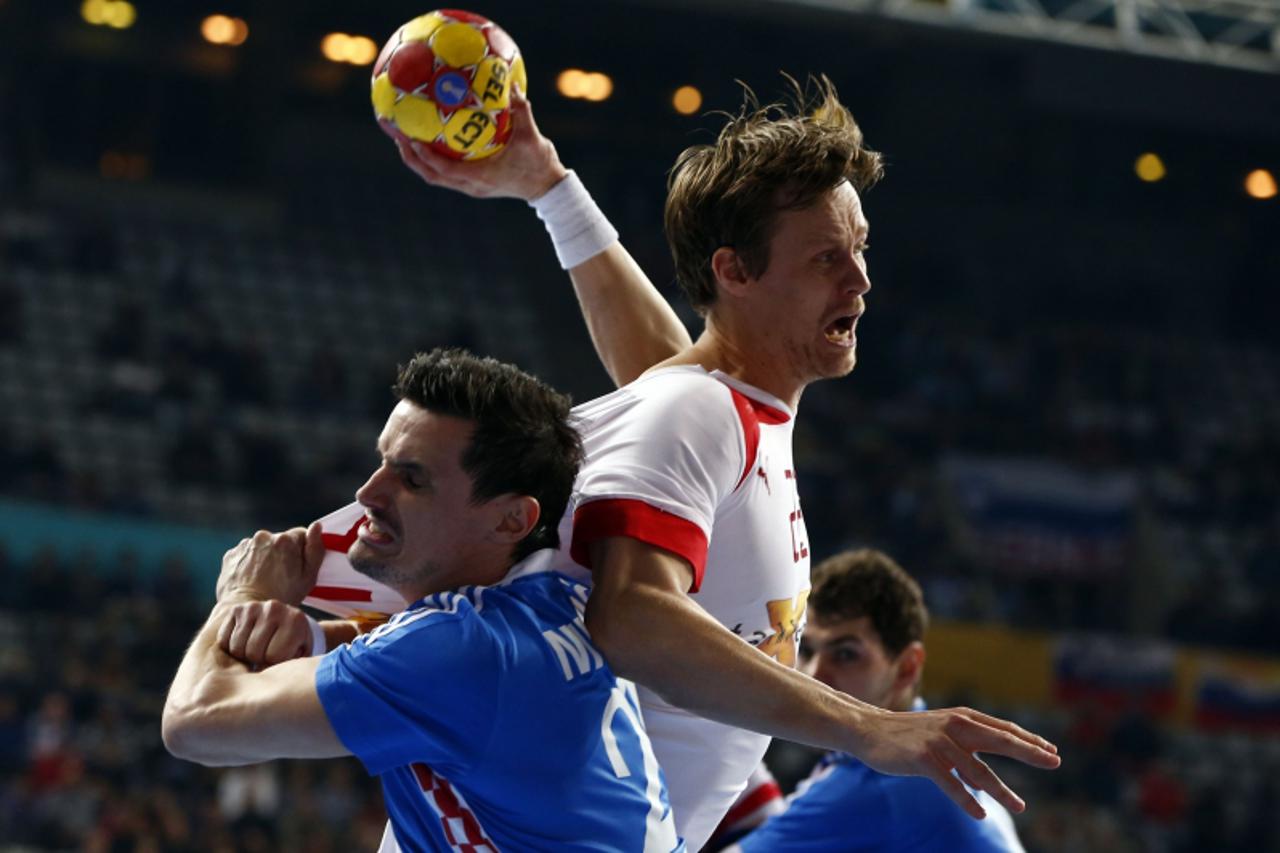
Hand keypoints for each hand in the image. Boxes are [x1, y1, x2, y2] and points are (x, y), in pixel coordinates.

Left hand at [215, 522, 324, 605]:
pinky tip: (252, 579)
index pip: (300, 535)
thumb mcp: (308, 577)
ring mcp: (245, 545)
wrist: (246, 608)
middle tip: (281, 577)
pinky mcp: (231, 554)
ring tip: (265, 580)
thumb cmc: (281, 596)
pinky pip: (245, 554)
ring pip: (262, 547)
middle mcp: (264, 536)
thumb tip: (316, 526)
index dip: (302, 552)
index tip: (297, 567)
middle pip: (280, 540)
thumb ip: (315, 549)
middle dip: (282, 554)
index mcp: (285, 539)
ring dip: (265, 558)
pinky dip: (249, 563)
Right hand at [217, 599, 313, 666]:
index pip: (274, 656)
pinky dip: (230, 647)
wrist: (280, 615)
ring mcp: (254, 607)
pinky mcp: (236, 609)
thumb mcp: (301, 652)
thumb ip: (292, 665)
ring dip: (243, 655)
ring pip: (236, 647)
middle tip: (264, 656)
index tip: (277, 661)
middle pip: (253, 652)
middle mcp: (275, 609)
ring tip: (256, 650)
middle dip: (258, 660)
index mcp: (296, 620)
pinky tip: (245, 642)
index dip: (273, 665)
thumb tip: (270, 681)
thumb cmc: (292, 642)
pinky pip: (223, 640)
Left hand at [392, 87, 567, 200]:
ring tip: (406, 141)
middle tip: (397, 137)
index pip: (443, 169)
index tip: (409, 139)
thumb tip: (511, 84)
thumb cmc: (540, 164)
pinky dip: (435, 161)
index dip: (423, 156)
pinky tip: (431, 143)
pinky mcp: (475, 185)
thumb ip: (521, 109)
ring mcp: (472, 188)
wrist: (547, 187)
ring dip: (419, 162)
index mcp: (480, 176)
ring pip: (436, 178)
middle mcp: (472, 186)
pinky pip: (448, 174)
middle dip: (411, 159)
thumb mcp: (531, 136)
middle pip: (431, 176)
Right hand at [855, 706, 1060, 818]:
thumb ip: (965, 751)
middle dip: (1030, 752)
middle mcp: (955, 725)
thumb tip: (986, 783)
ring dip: (1001, 790)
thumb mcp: (941, 734)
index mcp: (962, 718)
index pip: (1003, 729)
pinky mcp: (923, 758)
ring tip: (1020, 806)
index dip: (1030, 741)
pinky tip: (980, 813)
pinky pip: (950, 783)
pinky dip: (966, 799)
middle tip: (1055, 762)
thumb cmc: (907, 735)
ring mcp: (939, 741)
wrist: (868, 729)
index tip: (1053, 753)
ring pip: (977, 769)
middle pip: (1000, 740)